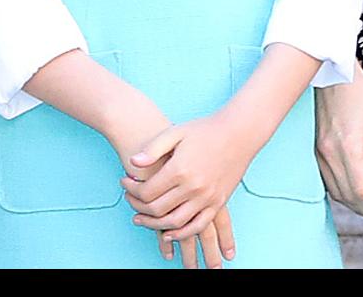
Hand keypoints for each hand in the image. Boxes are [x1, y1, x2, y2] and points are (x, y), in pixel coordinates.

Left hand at [123, 114, 250, 267]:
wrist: (238, 133)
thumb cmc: (204, 130)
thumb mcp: (176, 132)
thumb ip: (153, 148)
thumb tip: (133, 162)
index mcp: (180, 169)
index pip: (147, 191)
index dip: (131, 189)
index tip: (124, 182)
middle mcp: (193, 187)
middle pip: (158, 209)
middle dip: (138, 207)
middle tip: (128, 199)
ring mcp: (207, 198)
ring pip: (175, 223)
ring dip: (154, 224)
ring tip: (141, 219)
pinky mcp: (217, 204)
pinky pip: (197, 226)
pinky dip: (181, 234)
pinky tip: (168, 233)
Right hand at [315, 62, 362, 229]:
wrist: (331, 70)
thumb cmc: (357, 90)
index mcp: (348, 147)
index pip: (362, 191)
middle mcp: (329, 152)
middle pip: (347, 195)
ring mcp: (319, 149)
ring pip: (334, 190)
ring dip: (352, 203)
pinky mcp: (315, 146)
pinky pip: (326, 178)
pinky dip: (339, 190)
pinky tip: (350, 189)